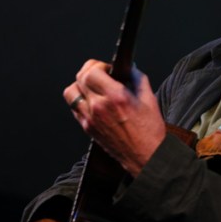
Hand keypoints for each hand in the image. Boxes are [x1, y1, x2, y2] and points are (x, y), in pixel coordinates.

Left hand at [64, 59, 166, 175]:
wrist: (145, 155)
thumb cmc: (149, 131)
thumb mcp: (149, 99)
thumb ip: (138, 79)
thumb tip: (130, 69)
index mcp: (116, 97)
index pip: (91, 72)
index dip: (98, 65)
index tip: (108, 68)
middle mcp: (99, 107)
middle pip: (79, 79)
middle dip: (89, 71)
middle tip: (101, 73)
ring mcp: (90, 119)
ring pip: (71, 93)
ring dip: (80, 85)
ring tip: (93, 86)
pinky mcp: (87, 128)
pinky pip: (74, 107)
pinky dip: (80, 100)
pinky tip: (93, 101)